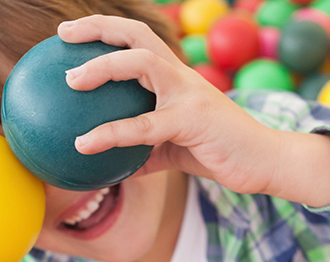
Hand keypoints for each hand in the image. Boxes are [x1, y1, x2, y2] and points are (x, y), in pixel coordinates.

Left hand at [58, 16, 329, 206]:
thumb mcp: (172, 150)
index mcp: (176, 77)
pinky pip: (143, 125)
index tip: (70, 34)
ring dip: (101, 66)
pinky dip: (110, 133)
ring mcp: (188, 93)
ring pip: (140, 64)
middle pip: (137, 34)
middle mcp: (181, 76)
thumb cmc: (218, 153)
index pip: (138, 39)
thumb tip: (103, 167)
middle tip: (63, 35)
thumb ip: (140, 151)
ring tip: (69, 80)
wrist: (266, 162)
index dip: (105, 29)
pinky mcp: (192, 120)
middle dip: (98, 27)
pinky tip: (82, 145)